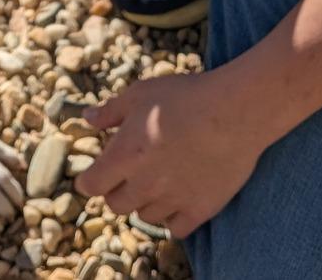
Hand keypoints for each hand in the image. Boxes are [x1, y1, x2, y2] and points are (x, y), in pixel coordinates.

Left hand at [76, 71, 264, 237]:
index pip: (90, 186)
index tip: (95, 173)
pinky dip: (172, 217)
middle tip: (128, 172)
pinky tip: (178, 197)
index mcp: (123, 156)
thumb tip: (87, 119)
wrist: (234, 111)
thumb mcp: (140, 94)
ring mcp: (172, 200)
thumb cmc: (184, 96)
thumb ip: (110, 111)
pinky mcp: (199, 210)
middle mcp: (143, 184)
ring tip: (156, 179)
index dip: (89, 179)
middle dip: (116, 189)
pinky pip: (176, 228)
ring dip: (144, 201)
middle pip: (116, 204)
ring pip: (145, 216)